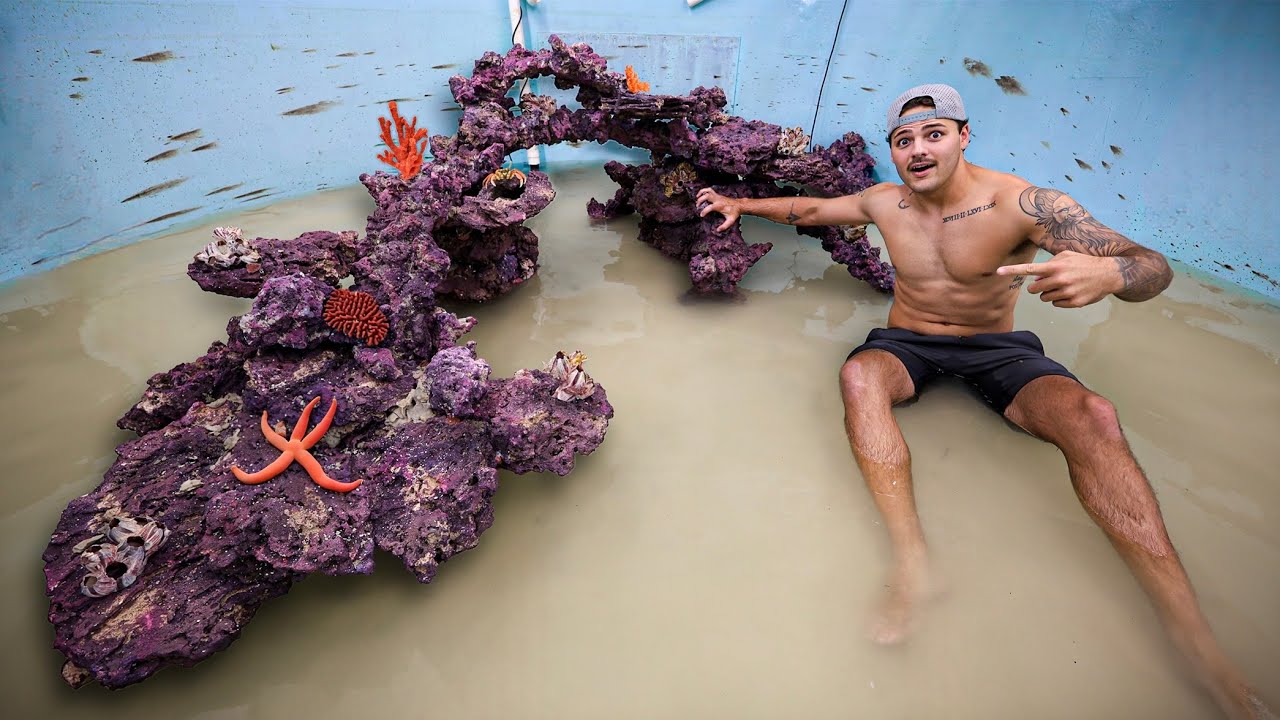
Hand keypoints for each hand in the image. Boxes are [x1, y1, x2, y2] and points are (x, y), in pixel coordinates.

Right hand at [696, 187, 740, 232]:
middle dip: (700, 200)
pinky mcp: (717, 195)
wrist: (739, 205)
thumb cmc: (734, 212)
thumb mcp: (730, 221)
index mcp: (720, 206)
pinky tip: (701, 194)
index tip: (701, 215)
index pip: (710, 207)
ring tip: (697, 198)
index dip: (704, 211)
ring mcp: (717, 196)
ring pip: (708, 191)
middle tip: (697, 206)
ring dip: (701, 193)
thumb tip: (718, 230)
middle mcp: (718, 200)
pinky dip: (704, 190)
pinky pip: (710, 190)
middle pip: (707, 196)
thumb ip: (724, 226)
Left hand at [996, 250, 1124, 307]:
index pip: (1030, 269)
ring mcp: (1067, 292)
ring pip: (1045, 298)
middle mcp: (1060, 279)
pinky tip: (1071, 292)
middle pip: (1034, 289)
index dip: (1013, 270)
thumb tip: (1035, 278)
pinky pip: (1056, 304)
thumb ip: (1050, 264)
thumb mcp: (1067, 256)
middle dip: (1038, 287)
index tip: (998, 271)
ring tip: (1063, 286)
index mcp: (1056, 267)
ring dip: (1049, 293)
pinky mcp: (1074, 302)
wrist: (1109, 273)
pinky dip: (1060, 300)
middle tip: (1048, 282)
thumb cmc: (1084, 263)